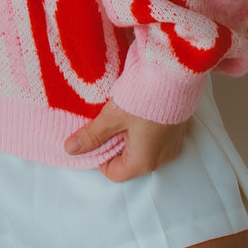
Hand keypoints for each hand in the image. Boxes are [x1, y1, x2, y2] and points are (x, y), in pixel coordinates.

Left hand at [64, 100, 188, 182]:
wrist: (175, 74)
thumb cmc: (144, 97)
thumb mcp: (112, 116)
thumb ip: (92, 135)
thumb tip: (70, 150)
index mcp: (143, 161)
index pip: (113, 173)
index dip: (99, 156)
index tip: (95, 134)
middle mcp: (161, 159)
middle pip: (128, 161)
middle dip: (114, 143)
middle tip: (108, 120)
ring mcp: (172, 145)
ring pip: (142, 148)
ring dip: (129, 134)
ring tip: (123, 112)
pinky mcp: (177, 130)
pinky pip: (155, 137)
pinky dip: (143, 128)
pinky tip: (138, 108)